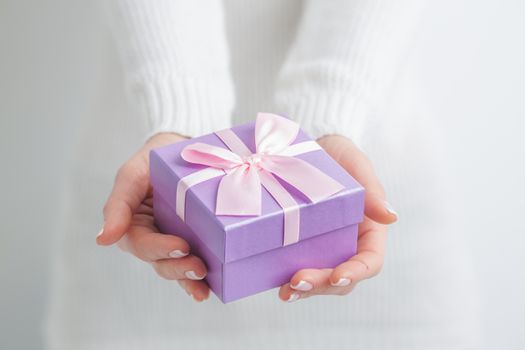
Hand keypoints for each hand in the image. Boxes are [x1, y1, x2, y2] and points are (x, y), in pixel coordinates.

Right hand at [96, 132, 210, 301]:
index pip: (141, 243)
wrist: (182, 150)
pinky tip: (207, 289)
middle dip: (178, 268)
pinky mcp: (192, 242)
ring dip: (188, 278)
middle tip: (199, 267)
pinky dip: (197, 279)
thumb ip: (118, 204)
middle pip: (159, 261)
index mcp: (132, 224)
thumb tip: (103, 239)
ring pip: (175, 267)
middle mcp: (151, 237)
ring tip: (204, 283)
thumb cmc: (152, 160)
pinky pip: (191, 262)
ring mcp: (171, 241)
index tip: (182, 246)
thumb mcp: (132, 174)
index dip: (159, 248)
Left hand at [279, 134, 396, 301]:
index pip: (369, 262)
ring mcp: (323, 248)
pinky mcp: (300, 245)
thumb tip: (391, 217)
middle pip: (341, 278)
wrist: (311, 148)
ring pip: (319, 279)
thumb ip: (372, 191)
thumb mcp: (357, 166)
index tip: (337, 277)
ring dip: (304, 290)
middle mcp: (347, 245)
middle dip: (321, 285)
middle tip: (298, 282)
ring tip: (286, 293)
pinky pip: (296, 266)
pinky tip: (273, 281)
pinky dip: (286, 277)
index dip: (355, 273)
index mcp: (368, 231)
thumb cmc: (341, 156)